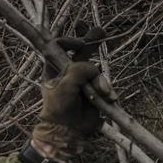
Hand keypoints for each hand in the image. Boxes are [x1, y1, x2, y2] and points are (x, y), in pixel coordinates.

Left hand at [32, 22, 115, 160]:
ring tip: (104, 93)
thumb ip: (78, 71)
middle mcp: (68, 71)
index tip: (79, 43)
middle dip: (91, 40)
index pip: (59, 46)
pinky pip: (104, 82)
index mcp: (54, 67)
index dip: (70, 41)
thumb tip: (94, 68)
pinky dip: (107, 89)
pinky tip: (108, 98)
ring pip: (95, 68)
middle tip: (100, 31)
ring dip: (101, 79)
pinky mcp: (95, 90)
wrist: (70, 131)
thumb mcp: (65, 86)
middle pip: (81, 50)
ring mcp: (83, 80)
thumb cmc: (60, 108)